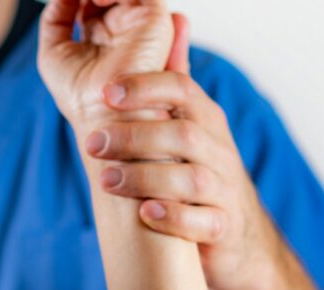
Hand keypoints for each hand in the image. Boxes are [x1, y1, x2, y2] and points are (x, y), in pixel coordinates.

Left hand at [38, 0, 175, 129]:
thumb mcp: (53, 53)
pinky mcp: (155, 23)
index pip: (92, 0)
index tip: (62, 0)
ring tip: (88, 0)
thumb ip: (54, 20)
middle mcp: (123, 26)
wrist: (102, 116)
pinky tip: (98, 1)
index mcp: (103, 33)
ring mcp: (139, 23)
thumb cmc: (78, 97)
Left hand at [83, 24, 285, 289]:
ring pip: (191, 178)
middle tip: (91, 143)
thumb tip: (173, 19)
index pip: (181, 90)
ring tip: (106, 180)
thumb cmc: (196, 170)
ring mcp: (222, 189)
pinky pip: (203, 221)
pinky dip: (174, 217)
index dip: (145, 88)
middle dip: (134, 136)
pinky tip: (145, 214)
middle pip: (182, 134)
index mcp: (203, 119)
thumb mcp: (187, 123)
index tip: (105, 92)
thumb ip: (175, 80)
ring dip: (145, 177)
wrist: (233, 234)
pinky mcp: (221, 226)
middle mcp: (217, 149)